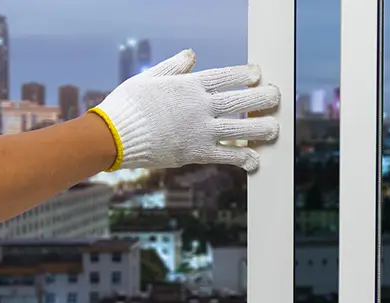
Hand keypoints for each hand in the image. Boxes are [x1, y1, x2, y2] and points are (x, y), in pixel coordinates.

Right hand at [89, 48, 279, 172]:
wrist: (113, 135)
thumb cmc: (127, 104)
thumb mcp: (149, 78)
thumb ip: (173, 68)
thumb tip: (192, 55)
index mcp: (189, 87)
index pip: (225, 77)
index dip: (244, 75)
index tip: (257, 74)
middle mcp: (200, 107)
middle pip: (240, 101)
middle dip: (262, 98)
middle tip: (276, 97)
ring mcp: (200, 130)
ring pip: (240, 129)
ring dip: (261, 128)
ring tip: (275, 128)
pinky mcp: (196, 152)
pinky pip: (226, 156)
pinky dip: (243, 158)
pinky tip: (255, 160)